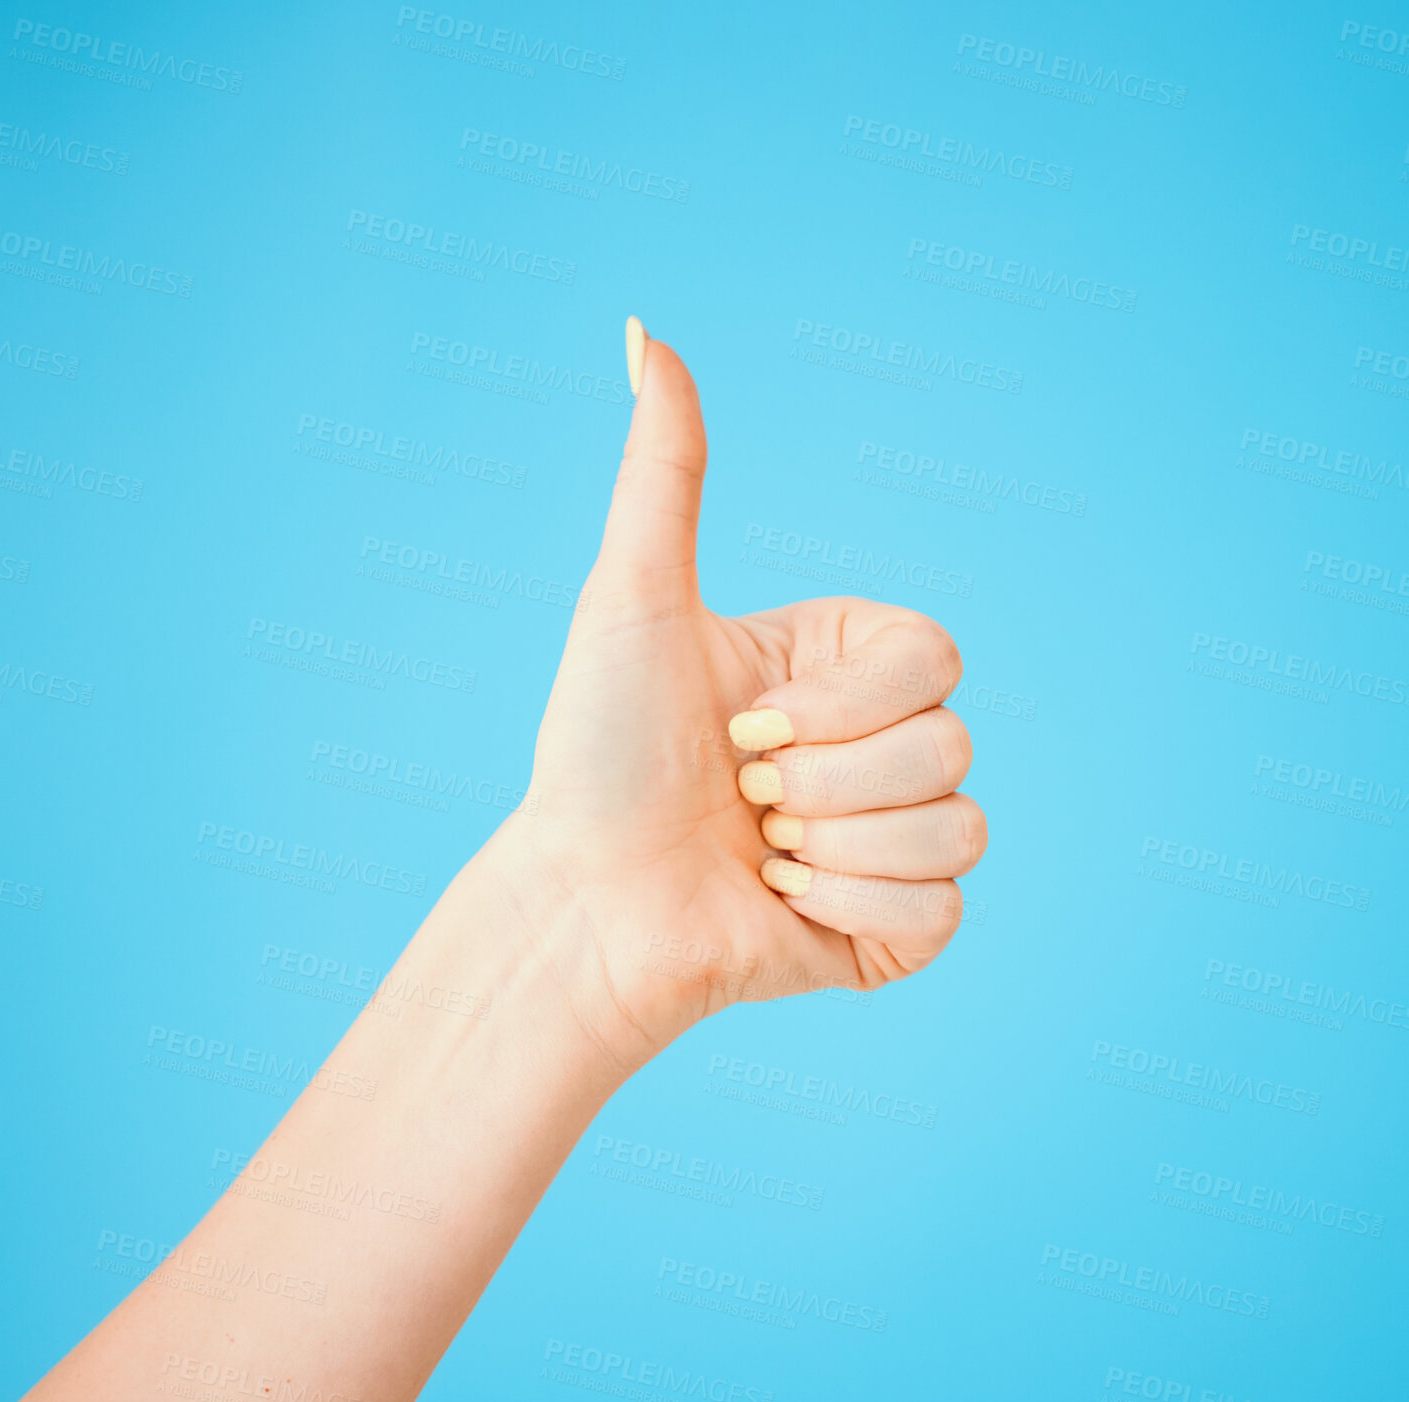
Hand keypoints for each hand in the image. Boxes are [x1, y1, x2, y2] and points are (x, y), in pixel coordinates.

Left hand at [482, 322, 986, 1067]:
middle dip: (823, 777)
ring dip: (835, 844)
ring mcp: (896, 838)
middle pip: (952, 742)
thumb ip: (663, 470)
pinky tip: (780, 903)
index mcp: (846, 667)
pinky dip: (849, 909)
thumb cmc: (600, 749)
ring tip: (758, 848)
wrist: (585, 901)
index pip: (938, 655)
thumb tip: (644, 328)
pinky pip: (943, 910)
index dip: (842, 701)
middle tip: (740, 795)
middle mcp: (881, 745)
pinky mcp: (900, 928)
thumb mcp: (635, 597)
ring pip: (959, 826)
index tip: (743, 720)